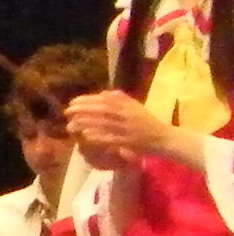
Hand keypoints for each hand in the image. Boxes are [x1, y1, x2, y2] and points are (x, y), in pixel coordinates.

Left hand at [70, 89, 185, 171]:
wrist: (166, 138)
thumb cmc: (148, 123)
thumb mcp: (135, 107)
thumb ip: (119, 100)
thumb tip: (102, 94)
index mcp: (128, 105)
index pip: (104, 100)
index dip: (87, 100)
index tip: (72, 102)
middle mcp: (128, 114)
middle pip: (102, 110)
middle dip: (83, 110)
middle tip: (67, 112)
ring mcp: (129, 128)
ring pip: (105, 123)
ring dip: (87, 122)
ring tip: (72, 123)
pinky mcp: (130, 141)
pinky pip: (112, 137)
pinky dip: (99, 135)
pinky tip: (86, 135)